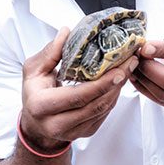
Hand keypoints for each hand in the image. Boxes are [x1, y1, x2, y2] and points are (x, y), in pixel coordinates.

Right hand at [20, 27, 138, 152]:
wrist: (35, 122)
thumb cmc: (34, 92)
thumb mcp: (34, 69)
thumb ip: (50, 52)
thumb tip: (66, 32)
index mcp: (41, 106)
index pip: (77, 96)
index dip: (100, 84)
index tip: (118, 70)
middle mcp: (56, 124)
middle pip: (94, 105)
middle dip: (116, 83)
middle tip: (129, 64)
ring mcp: (72, 131)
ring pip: (102, 110)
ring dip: (117, 89)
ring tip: (127, 69)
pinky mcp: (85, 132)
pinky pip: (104, 114)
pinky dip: (113, 97)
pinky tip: (117, 82)